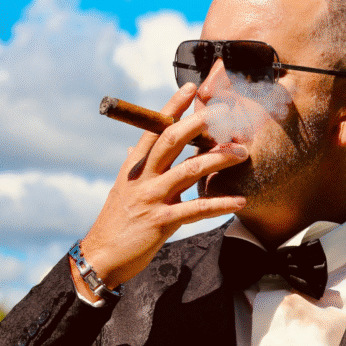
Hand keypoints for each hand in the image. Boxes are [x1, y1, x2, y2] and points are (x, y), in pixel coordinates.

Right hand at [74, 84, 248, 297]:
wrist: (102, 256)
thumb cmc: (115, 224)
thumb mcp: (122, 190)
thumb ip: (132, 168)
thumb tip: (132, 149)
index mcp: (133, 168)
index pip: (153, 130)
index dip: (172, 108)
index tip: (190, 88)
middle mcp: (141, 178)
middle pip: (172, 141)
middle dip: (199, 125)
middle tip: (224, 114)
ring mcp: (151, 198)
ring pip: (190, 170)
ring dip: (219, 159)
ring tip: (242, 153)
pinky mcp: (161, 222)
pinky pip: (197, 209)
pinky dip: (220, 203)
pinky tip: (240, 201)